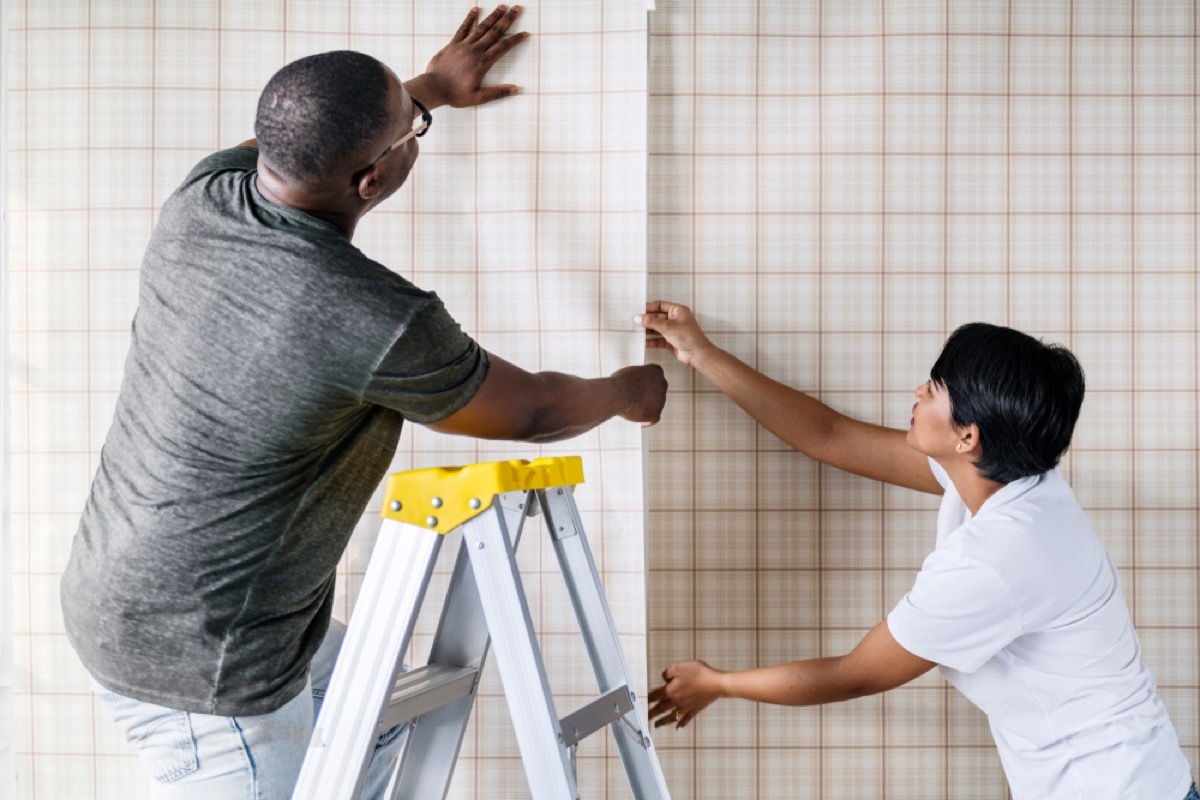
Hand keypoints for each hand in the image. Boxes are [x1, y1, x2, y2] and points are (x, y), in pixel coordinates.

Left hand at [413, 5, 528, 108]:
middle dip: (507, 20)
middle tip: (517, 9)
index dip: (515, 40)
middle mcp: (475, 50)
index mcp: (483, 63)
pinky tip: (475, 10)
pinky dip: (470, 18)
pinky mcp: (453, 44)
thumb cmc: (455, 94)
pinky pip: (463, 28)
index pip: (503, 47)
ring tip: (502, 6)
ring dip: (493, 16)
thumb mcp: (479, 97)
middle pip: (495, 32)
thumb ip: (498, 92)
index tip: (525, 33)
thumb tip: (516, 89)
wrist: (433, 88)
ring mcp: (463, 45)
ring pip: (481, 27)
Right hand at [611, 364, 667, 426]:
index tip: (637, 386)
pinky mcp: (656, 413)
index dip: (646, 383)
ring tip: (631, 410)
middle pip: (656, 391)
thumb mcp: (626, 375)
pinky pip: (654, 419)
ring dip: (646, 408)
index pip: (654, 377)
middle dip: (648, 395)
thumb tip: (633, 388)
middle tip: (636, 399)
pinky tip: (640, 424)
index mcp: (657, 370)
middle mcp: (663, 384)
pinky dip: (648, 421)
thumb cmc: (618, 382)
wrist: (618, 394)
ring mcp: (661, 400)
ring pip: (655, 405)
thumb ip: (635, 380)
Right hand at [635, 301, 716, 367]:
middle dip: (647, 320)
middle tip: (634, 322)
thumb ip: (651, 322)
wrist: (697, 354)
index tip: (638, 310)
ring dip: (648, 330)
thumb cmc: (687, 336)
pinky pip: (658, 339)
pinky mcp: (670, 341)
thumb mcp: (667, 326)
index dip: (649, 307)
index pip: (660, 305)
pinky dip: (652, 341)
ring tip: (636, 332)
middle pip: (657, 317)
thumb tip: (637, 317)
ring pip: (657, 328)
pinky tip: (643, 343)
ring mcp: (673, 331)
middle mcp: (675, 319)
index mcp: (677, 311)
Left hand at [647, 660, 723, 728]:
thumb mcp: (679, 667)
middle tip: (645, 718)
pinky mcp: (695, 709)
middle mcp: (676, 701)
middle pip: (661, 708)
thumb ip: (668, 673)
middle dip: (652, 713)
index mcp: (670, 691)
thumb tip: (664, 678)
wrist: (716, 683)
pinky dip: (681, 724)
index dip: (647, 699)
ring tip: (657, 725)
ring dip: (663, 721)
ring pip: (671, 716)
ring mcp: (686, 707)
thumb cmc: (699, 674)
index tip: (642, 703)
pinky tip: (678, 727)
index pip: (655, 696)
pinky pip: (686, 719)